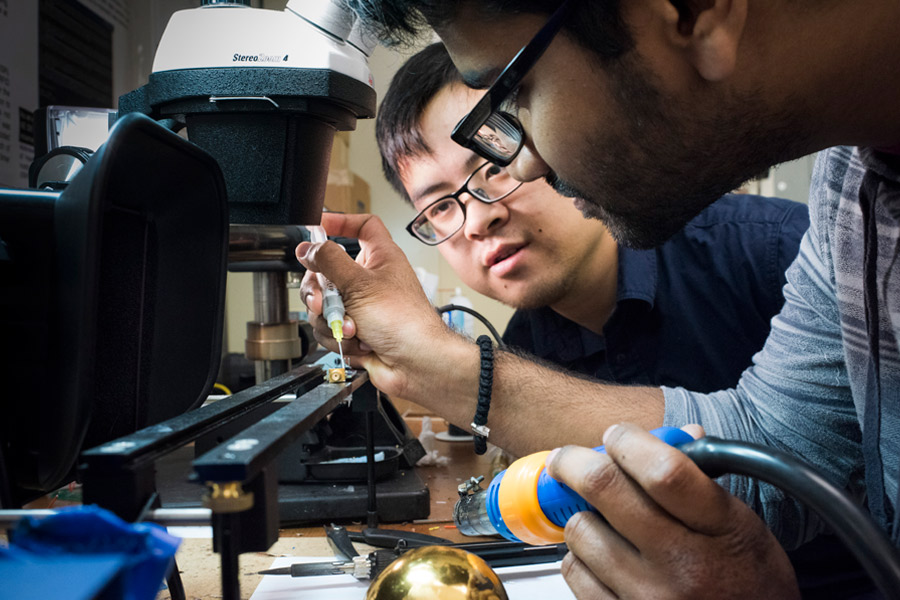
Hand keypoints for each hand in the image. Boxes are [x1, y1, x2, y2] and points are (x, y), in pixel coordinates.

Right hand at [296, 213, 465, 399]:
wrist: (415, 364)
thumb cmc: (404, 321)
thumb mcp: (359, 284)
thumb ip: (329, 262)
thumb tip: (308, 247)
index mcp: (380, 257)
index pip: (362, 226)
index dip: (341, 222)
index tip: (318, 227)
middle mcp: (371, 280)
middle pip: (328, 271)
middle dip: (320, 291)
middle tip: (322, 301)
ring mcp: (362, 306)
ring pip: (324, 304)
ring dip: (332, 320)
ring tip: (352, 328)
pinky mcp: (355, 330)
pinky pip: (330, 328)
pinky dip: (339, 338)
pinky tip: (357, 343)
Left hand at [546, 423, 799, 599]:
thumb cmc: (749, 583)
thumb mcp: (742, 526)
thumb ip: (700, 480)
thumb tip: (670, 435)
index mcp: (721, 531)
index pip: (662, 469)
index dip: (628, 441)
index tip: (616, 436)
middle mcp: (682, 566)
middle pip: (604, 488)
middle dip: (574, 462)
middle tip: (568, 459)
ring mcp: (648, 597)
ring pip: (581, 529)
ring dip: (585, 516)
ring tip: (604, 522)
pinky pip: (575, 571)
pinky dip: (582, 557)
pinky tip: (603, 558)